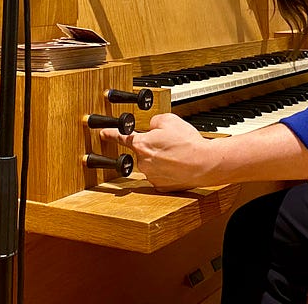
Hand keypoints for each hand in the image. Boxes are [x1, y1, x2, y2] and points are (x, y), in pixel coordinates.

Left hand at [99, 113, 215, 191]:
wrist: (204, 163)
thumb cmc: (188, 143)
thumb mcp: (170, 120)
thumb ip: (154, 121)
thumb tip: (151, 127)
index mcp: (142, 144)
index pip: (121, 137)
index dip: (110, 134)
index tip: (103, 133)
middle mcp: (143, 162)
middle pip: (141, 150)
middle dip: (152, 146)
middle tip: (169, 143)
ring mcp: (151, 176)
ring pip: (151, 163)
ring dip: (160, 159)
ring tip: (177, 154)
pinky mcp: (160, 186)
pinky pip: (159, 175)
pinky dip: (166, 170)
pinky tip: (178, 165)